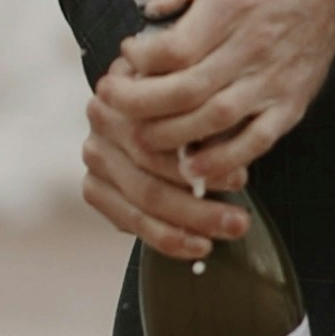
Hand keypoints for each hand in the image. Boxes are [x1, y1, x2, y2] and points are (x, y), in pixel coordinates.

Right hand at [81, 78, 240, 262]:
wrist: (153, 97)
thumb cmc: (186, 97)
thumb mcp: (198, 93)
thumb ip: (206, 120)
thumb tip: (230, 165)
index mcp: (125, 91)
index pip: (161, 140)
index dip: (203, 163)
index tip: (240, 179)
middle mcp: (102, 121)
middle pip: (149, 175)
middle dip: (199, 206)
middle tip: (238, 221)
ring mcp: (95, 156)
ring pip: (141, 204)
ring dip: (189, 226)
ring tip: (225, 233)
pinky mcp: (94, 187)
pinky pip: (129, 221)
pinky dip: (166, 238)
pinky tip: (196, 244)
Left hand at [89, 0, 334, 202]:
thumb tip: (151, 7)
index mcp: (231, 7)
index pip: (177, 48)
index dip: (142, 59)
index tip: (125, 56)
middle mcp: (254, 47)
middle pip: (189, 89)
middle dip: (141, 104)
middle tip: (112, 102)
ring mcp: (274, 81)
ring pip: (216, 119)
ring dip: (172, 136)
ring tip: (139, 136)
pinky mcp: (290, 105)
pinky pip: (256, 141)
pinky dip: (222, 160)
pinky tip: (191, 167)